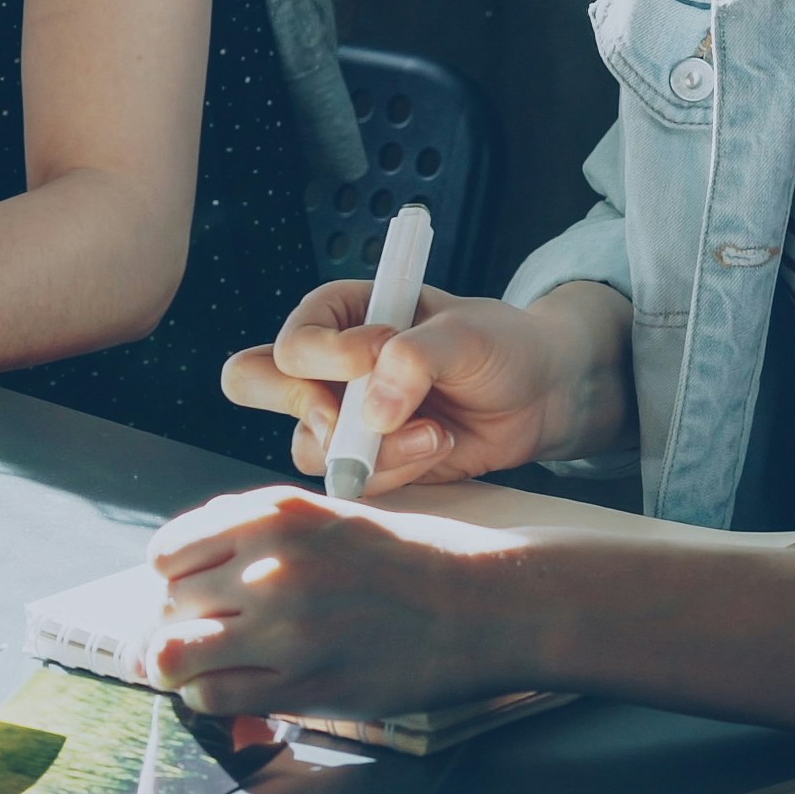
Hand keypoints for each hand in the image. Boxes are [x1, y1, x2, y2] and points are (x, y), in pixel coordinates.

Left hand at [145, 488, 534, 719]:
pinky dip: (210, 697)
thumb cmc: (407, 560)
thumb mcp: (327, 516)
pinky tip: (238, 689)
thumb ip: (254, 533)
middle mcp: (271, 564)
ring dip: (182, 665)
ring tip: (208, 666)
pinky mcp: (304, 681)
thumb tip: (178, 567)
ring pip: (173, 654)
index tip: (188, 594)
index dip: (171, 579)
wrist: (479, 604)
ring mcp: (284, 626)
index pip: (167, 552)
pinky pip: (213, 696)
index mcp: (275, 513)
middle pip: (167, 604)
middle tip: (208, 635)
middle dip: (179, 623)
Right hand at [217, 283, 577, 495]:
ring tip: (434, 430)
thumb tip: (373, 412)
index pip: (292, 340)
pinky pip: (355, 480)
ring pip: (309, 446)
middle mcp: (329, 365)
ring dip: (374, 448)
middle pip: (254, 383)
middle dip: (307, 407)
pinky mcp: (372, 460)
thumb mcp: (465, 333)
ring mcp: (345, 417)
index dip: (326, 355)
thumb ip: (412, 357)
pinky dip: (399, 469)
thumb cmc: (500, 344)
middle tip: (356, 416)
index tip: (380, 353)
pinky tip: (440, 444)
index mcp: (341, 313)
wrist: (540, 394)